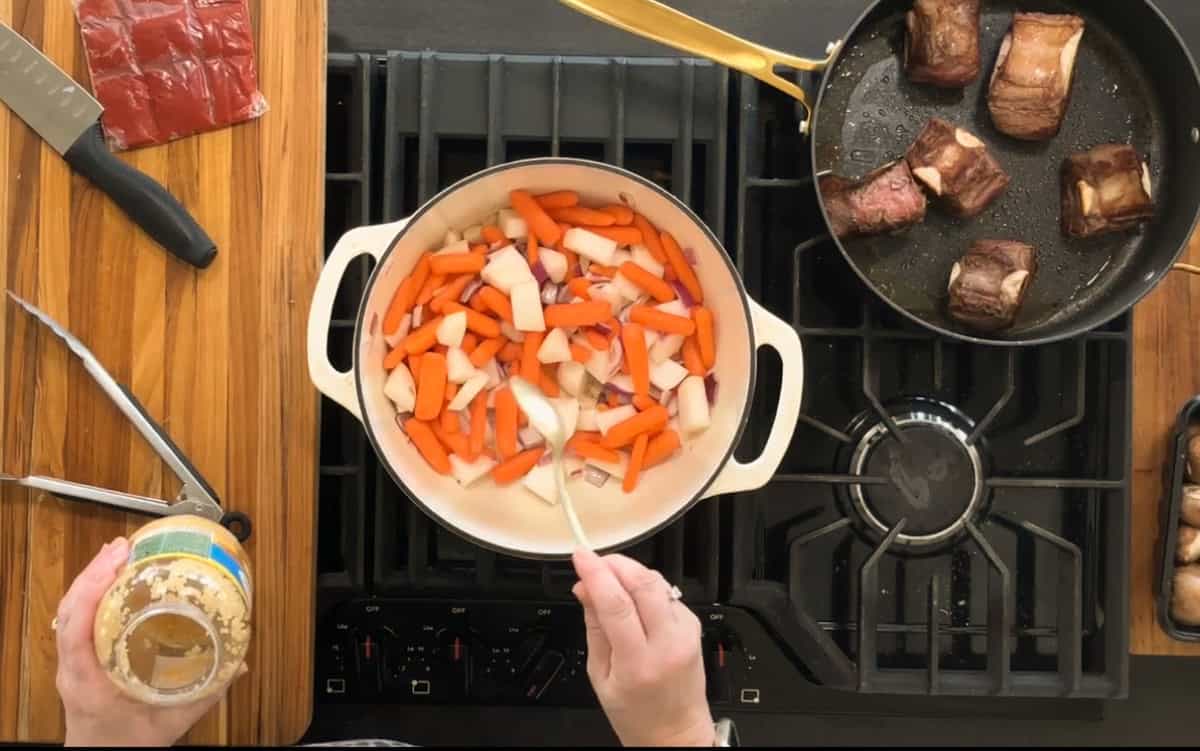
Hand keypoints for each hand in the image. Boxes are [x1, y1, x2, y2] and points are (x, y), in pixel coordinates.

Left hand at [56, 537, 244, 746]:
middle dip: (94, 572)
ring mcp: (69, 662)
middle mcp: (72, 668)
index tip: (115, 564)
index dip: (92, 590)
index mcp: (88, 681)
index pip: (76, 629)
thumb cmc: (125, 744)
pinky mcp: (74, 658)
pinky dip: (89, 592)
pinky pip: (73, 618)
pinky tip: (109, 577)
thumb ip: (206, 693)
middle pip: (69, 610)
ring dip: (89, 577)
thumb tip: (237, 664)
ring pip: (67, 611)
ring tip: (117, 552)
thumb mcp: (171, 721)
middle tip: (124, 547)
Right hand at [572, 549, 713, 746]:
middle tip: (595, 561)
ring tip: (610, 579)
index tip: (581, 556)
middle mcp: (667, 645)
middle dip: (616, 564)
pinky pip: (667, 594)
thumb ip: (594, 628)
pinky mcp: (694, 626)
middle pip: (644, 584)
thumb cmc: (637, 714)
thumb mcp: (600, 676)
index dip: (596, 573)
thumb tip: (585, 589)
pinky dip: (646, 588)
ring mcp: (685, 634)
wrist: (676, 733)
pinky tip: (634, 598)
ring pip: (658, 583)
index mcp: (638, 663)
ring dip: (631, 572)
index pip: (617, 605)